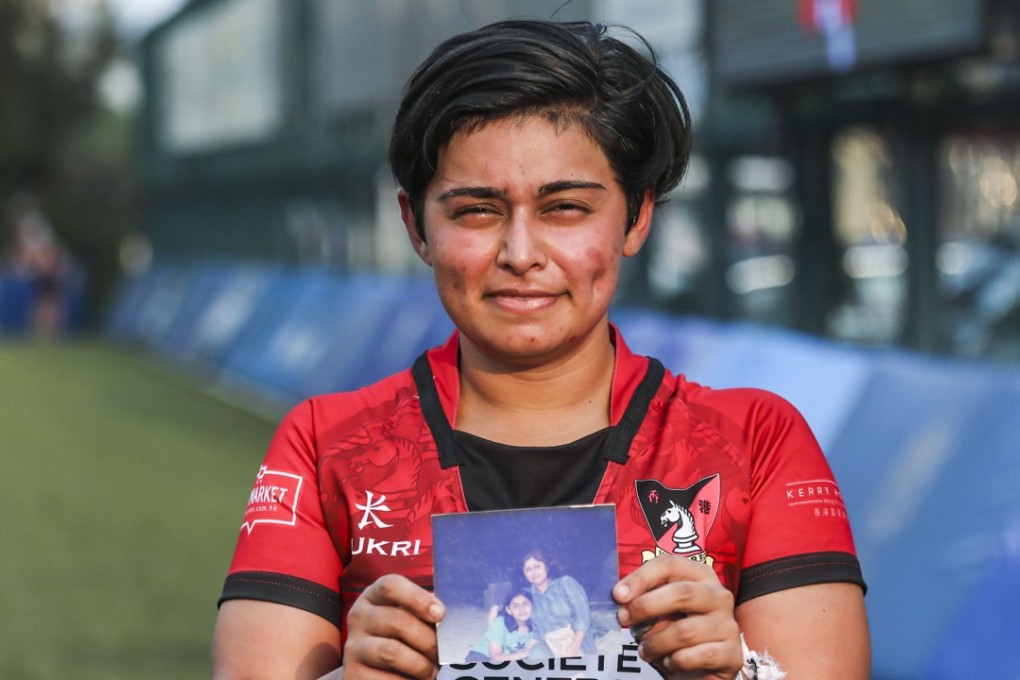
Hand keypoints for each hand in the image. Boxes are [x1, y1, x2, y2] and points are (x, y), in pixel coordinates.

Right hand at [343, 574, 444, 679]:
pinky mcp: (352, 674)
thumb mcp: (411, 619)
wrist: (375, 670)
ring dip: (420, 664)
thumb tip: (455, 618)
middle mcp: (359, 616)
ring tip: (432, 671)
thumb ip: (427, 614)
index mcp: (374, 596)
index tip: (441, 614)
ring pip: (391, 651)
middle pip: (397, 620)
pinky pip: (385, 679)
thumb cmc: (403, 639)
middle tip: (444, 654)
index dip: (417, 597)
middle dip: (428, 640)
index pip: (390, 585)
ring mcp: (353, 646)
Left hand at [613, 555, 740, 679]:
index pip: (670, 565)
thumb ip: (645, 598)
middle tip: (625, 619)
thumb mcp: (659, 611)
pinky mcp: (732, 654)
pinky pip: (698, 656)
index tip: (618, 595)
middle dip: (647, 606)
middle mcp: (718, 595)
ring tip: (645, 650)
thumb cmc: (675, 631)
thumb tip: (621, 597)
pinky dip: (676, 661)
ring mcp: (728, 624)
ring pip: (686, 631)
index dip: (641, 577)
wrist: (700, 670)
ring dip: (657, 642)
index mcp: (700, 576)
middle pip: (682, 593)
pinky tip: (669, 662)